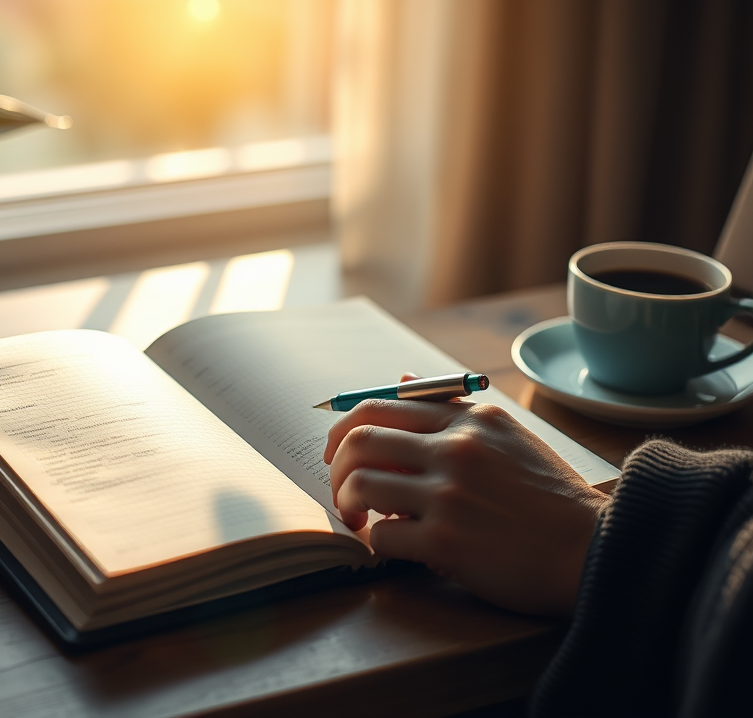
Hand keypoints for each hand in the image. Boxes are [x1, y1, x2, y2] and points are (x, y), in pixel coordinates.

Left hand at [323, 378, 609, 615]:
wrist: (595, 551)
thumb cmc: (549, 498)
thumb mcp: (508, 436)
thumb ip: (450, 409)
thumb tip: (399, 378)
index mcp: (470, 419)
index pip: (379, 406)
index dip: (343, 429)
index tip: (338, 452)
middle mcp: (457, 449)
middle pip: (359, 441)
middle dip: (334, 467)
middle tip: (340, 490)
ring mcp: (450, 495)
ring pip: (361, 486)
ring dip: (348, 505)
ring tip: (359, 520)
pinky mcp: (447, 542)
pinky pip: (383, 536)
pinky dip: (378, 543)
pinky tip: (394, 547)